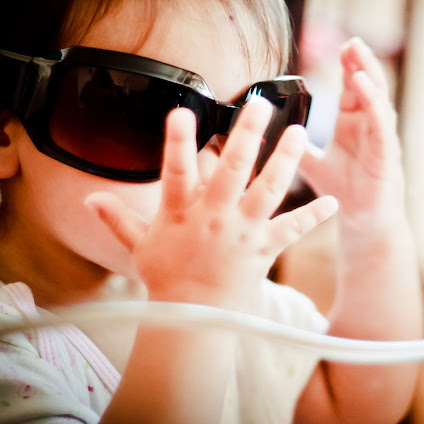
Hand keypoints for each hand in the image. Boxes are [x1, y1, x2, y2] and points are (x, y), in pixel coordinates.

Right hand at [85, 97, 338, 307]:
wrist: (194, 319)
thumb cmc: (167, 279)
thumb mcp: (138, 245)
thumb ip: (118, 218)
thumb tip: (89, 199)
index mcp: (181, 212)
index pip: (175, 172)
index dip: (177, 142)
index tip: (182, 111)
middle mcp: (214, 218)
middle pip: (231, 171)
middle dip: (246, 135)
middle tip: (261, 104)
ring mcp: (242, 232)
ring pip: (267, 190)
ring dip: (285, 161)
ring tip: (299, 132)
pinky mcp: (264, 249)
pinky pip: (292, 230)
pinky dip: (313, 217)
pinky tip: (334, 202)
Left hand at [299, 37, 404, 232]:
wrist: (362, 222)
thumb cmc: (343, 190)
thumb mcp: (312, 162)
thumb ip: (294, 145)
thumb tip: (266, 131)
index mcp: (354, 124)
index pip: (353, 87)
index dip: (349, 66)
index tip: (340, 46)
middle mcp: (370, 126)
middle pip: (368, 85)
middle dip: (361, 62)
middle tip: (351, 41)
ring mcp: (381, 139)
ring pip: (378, 99)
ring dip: (369, 75)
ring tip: (358, 54)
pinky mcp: (386, 155)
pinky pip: (382, 125)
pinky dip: (374, 104)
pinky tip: (363, 87)